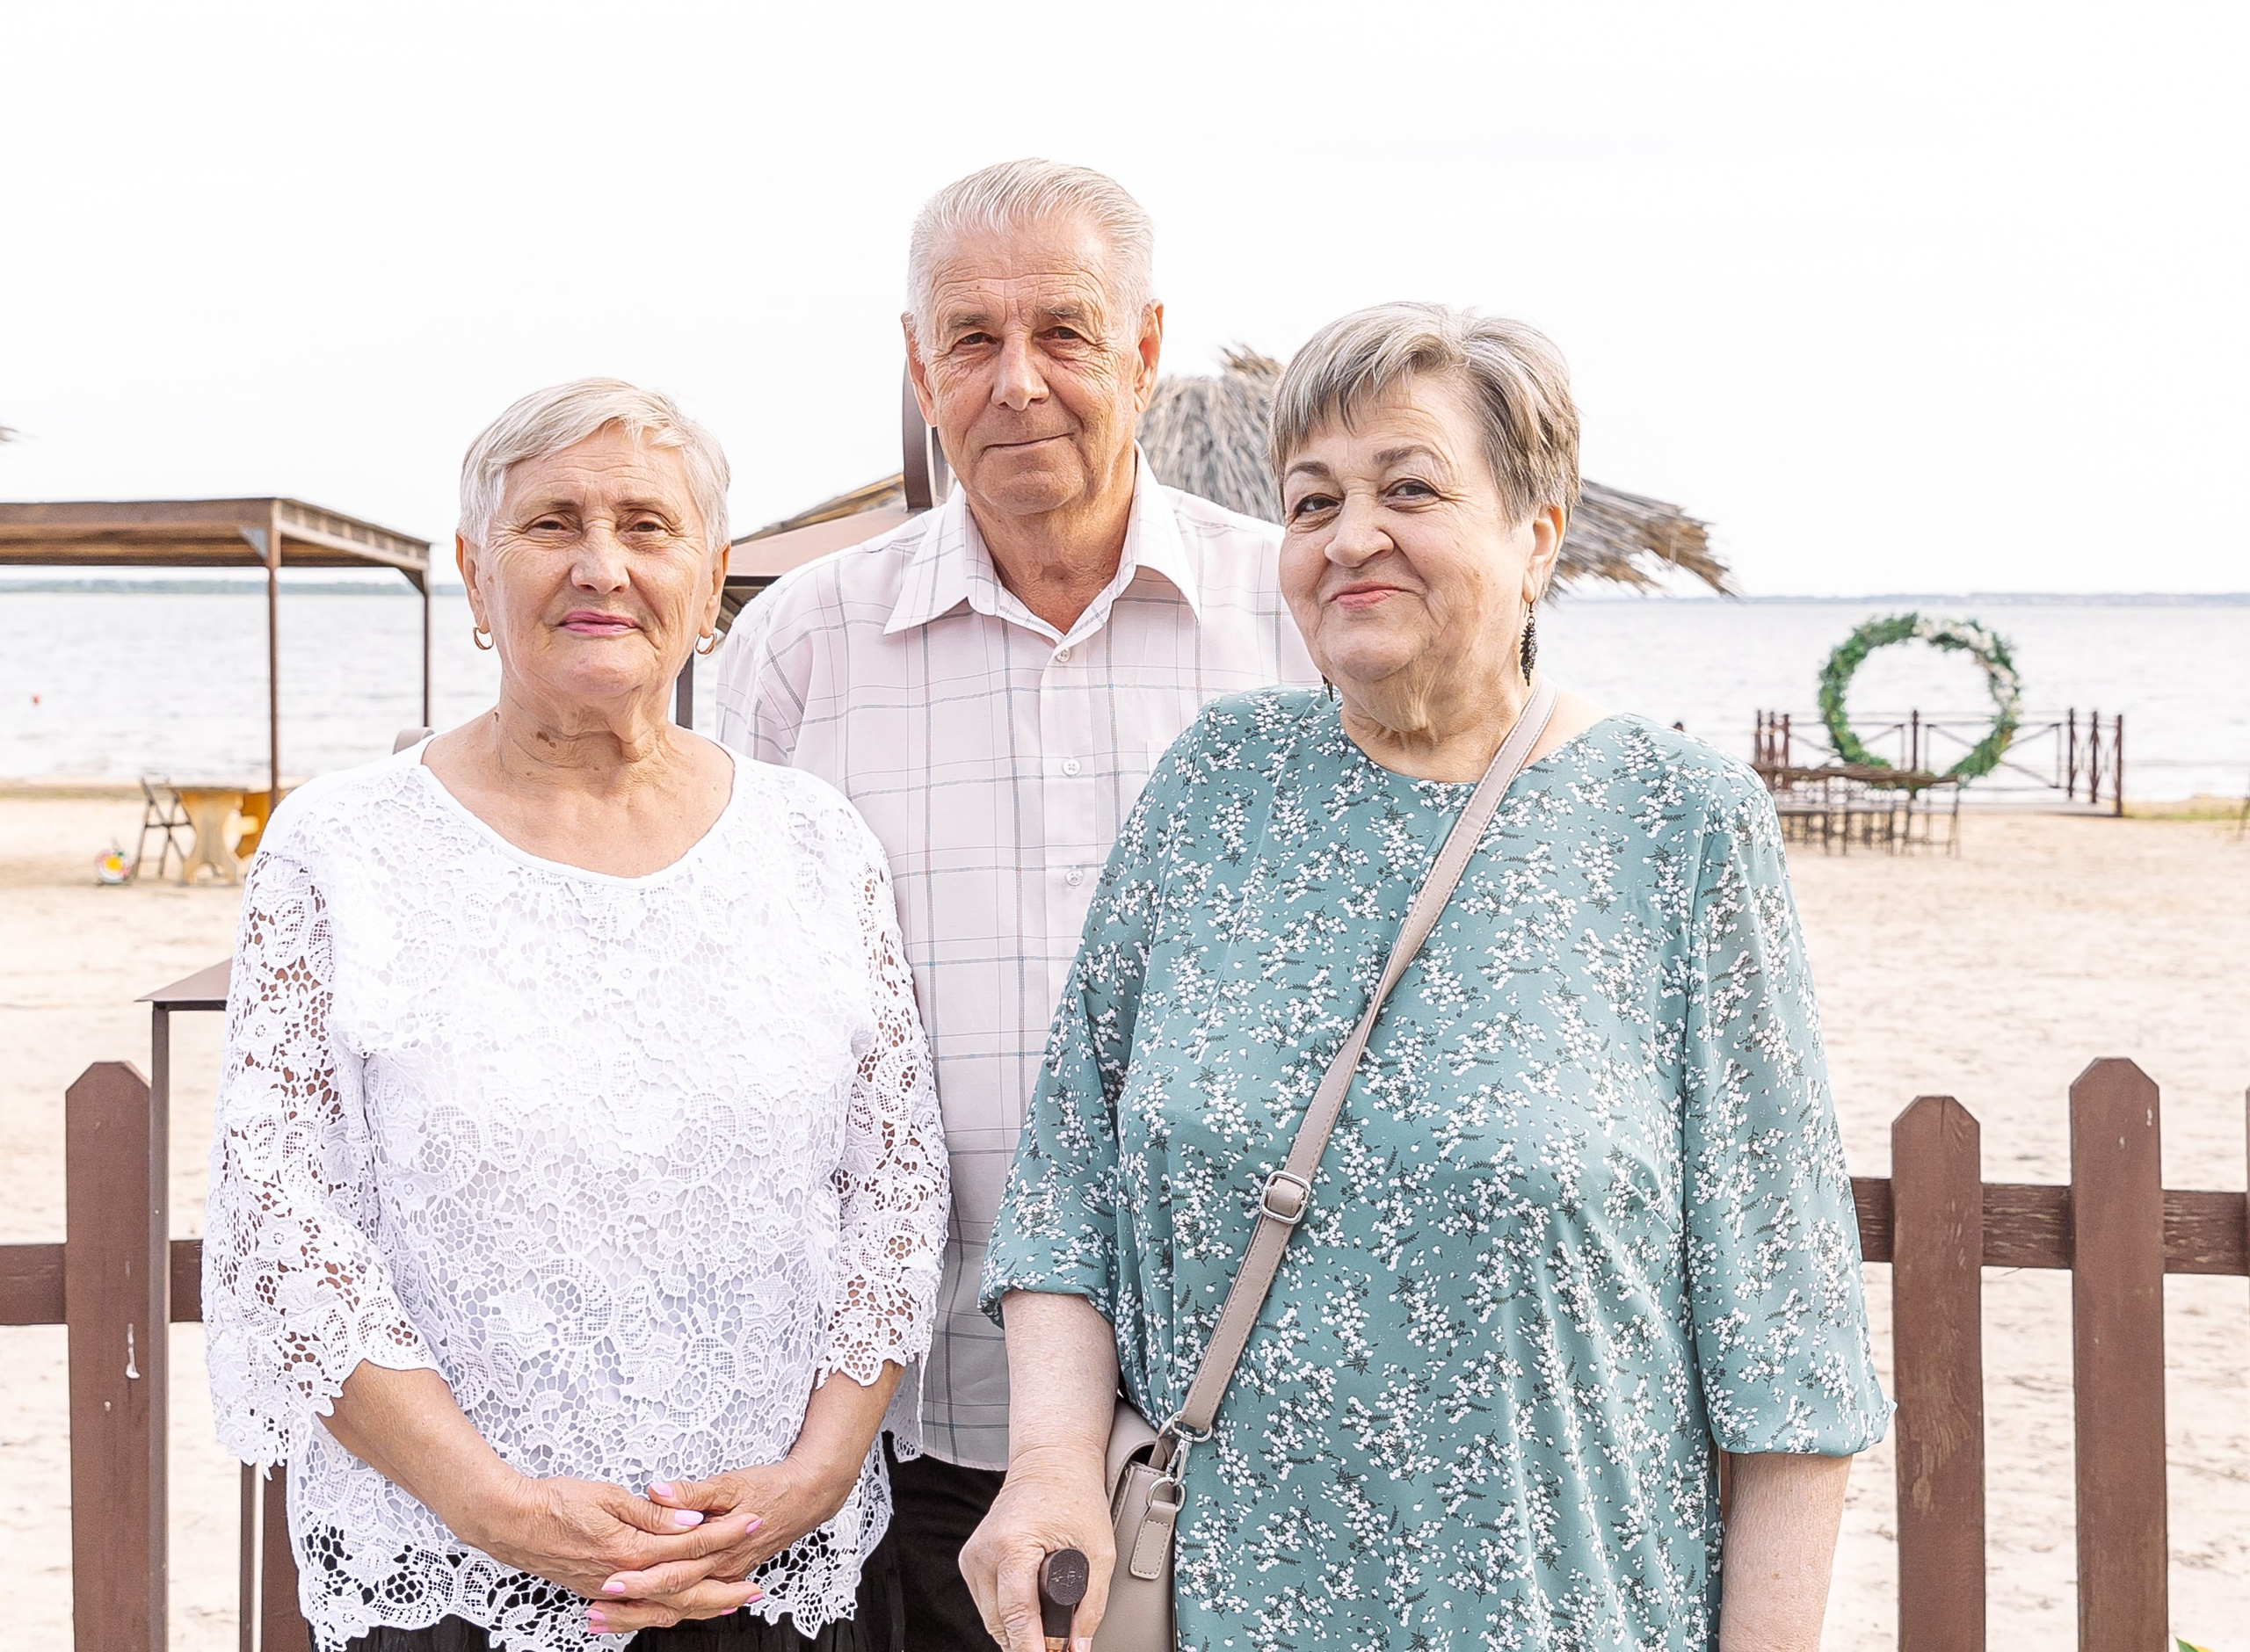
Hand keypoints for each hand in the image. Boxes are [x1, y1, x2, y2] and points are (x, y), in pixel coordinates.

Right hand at [454, 1472, 756, 1603]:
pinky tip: (678, 1610)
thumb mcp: (609, 1495)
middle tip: (755, 1591)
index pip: (691, 1542)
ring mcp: (610, 1587)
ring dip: (699, 1606)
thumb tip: (691, 1520)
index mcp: (631, 1549)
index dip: (726, 1533)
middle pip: (685, 1589)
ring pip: (664, 1606)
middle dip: (724, 1591)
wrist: (509, 1523)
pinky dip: (665, 1611)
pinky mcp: (597, 1589)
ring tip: (728, 1604)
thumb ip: (654, 1512)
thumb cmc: (554, 1502)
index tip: (754, 1522)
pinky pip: (641, 1610)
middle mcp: (624, 1576)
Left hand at [586, 1454, 858, 1634]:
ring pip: (679, 1608)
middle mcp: (720, 1570)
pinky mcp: (724, 1577)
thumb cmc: (770, 1487)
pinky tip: (641, 1617)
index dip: (640, 1579)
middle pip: (671, 1598)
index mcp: (719, 1547)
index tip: (609, 1582)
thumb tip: (659, 1491)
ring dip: (641, 1616)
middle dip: (631, 1607)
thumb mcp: (731, 1482)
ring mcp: (723, 1577)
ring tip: (604, 1621)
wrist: (806, 1498)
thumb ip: (692, 1492)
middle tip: (597, 1611)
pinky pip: (692, 1605)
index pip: (673, 1570)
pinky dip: (665, 1613)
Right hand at [960, 1446, 1114, 1651]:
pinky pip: (987, 1603)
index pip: (1016, 1617)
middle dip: (1028, 1642)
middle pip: (1000, 1624)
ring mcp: (972, 1555)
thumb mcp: (1099, 1551)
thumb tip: (1079, 1646)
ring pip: (990, 1619)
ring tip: (1048, 1629)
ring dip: (1016, 1630)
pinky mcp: (970, 1559)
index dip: (1032, 1649)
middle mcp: (983, 1552)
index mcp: (1010, 1545)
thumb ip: (1092, 1604)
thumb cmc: (1074, 1496)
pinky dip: (1007, 1613)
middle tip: (1060, 1647)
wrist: (1050, 1462)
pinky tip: (1029, 1610)